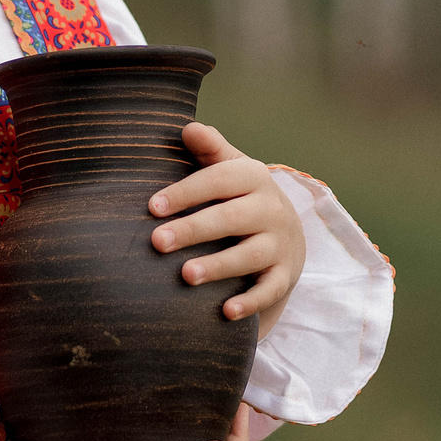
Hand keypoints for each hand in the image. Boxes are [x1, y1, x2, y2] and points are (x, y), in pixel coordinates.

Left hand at [147, 123, 306, 335]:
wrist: (289, 234)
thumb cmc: (242, 197)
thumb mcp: (231, 168)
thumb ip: (210, 148)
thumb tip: (187, 128)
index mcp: (253, 178)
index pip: (218, 180)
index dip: (186, 192)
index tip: (152, 207)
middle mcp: (270, 209)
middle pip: (231, 218)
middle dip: (194, 230)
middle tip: (157, 242)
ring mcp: (279, 244)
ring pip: (249, 256)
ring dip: (218, 266)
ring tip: (186, 276)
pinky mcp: (284, 276)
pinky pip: (269, 290)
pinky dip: (251, 302)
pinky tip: (226, 312)